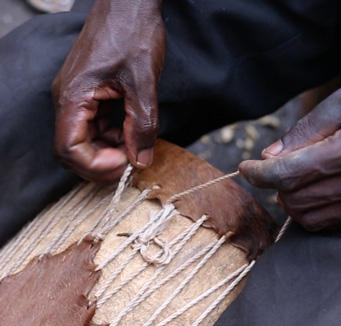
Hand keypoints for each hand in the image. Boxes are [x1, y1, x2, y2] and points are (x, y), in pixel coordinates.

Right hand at [52, 0, 164, 181]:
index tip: (124, 163)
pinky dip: (110, 138)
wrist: (130, 3)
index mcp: (73, 96)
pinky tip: (129, 135)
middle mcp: (68, 100)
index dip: (96, 165)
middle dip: (100, 164)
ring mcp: (77, 98)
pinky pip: (93, 128)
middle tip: (130, 163)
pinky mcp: (89, 96)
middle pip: (72, 150)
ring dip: (107, 153)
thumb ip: (142, 126)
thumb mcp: (143, 83)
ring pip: (83, 141)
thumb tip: (140, 160)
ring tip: (133, 148)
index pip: (69, 149)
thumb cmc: (132, 33)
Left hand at [240, 64, 340, 230]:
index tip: (244, 167)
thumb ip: (303, 132)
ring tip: (291, 179)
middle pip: (294, 199)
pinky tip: (309, 192)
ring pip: (309, 217)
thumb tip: (269, 156)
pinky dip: (310, 213)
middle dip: (273, 186)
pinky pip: (330, 223)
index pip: (287, 175)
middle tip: (272, 167)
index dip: (258, 174)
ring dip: (290, 201)